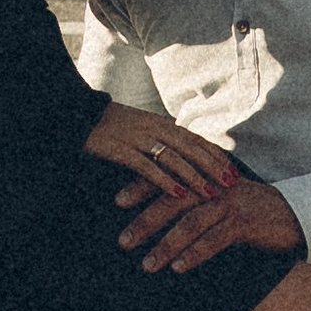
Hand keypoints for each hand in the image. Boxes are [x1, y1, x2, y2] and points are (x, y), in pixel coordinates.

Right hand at [81, 102, 237, 204]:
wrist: (77, 115)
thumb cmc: (110, 125)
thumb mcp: (141, 128)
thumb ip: (161, 139)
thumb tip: (182, 155)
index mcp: (161, 123)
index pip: (195, 139)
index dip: (215, 154)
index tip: (234, 169)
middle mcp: (155, 128)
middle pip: (191, 148)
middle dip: (213, 166)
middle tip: (232, 183)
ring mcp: (139, 139)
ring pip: (174, 159)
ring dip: (195, 177)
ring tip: (211, 193)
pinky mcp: (121, 150)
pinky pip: (148, 168)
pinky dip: (165, 181)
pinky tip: (178, 195)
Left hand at [121, 171, 303, 276]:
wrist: (299, 213)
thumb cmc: (254, 211)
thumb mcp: (224, 198)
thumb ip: (197, 200)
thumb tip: (160, 214)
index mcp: (207, 176)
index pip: (169, 176)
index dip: (141, 186)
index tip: (116, 201)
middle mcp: (216, 185)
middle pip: (174, 199)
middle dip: (146, 221)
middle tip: (123, 242)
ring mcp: (232, 203)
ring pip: (191, 221)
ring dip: (166, 244)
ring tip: (147, 264)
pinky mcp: (247, 223)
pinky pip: (216, 239)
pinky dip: (195, 253)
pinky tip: (179, 268)